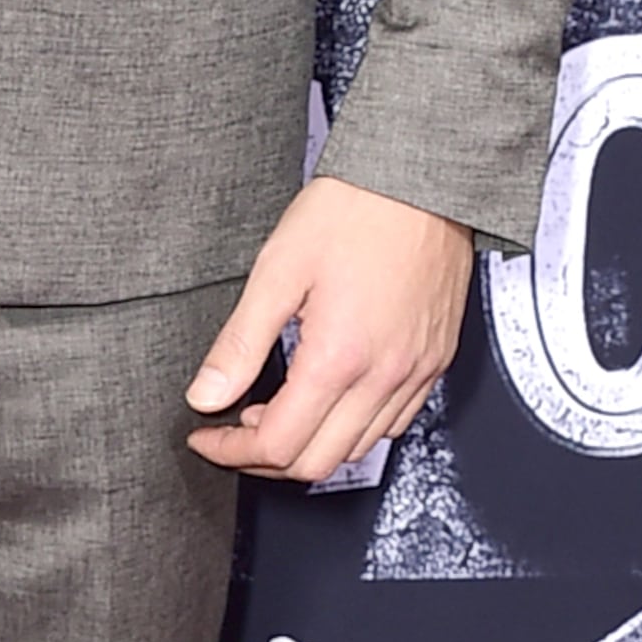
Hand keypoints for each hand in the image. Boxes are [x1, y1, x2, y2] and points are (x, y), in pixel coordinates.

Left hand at [185, 178, 474, 486]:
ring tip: (277, 411)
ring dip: (311, 445)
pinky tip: (329, 397)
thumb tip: (205, 395)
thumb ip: (240, 343)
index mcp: (340, 357)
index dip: (231, 451)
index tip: (205, 436)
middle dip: (265, 460)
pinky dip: (354, 428)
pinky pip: (395, 422)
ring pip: (359, 449)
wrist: (422, 178)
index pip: (278, 444)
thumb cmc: (355, 209)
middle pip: (318, 462)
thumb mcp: (278, 269)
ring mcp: (417, 371)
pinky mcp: (435, 360)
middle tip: (232, 434)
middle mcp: (385, 375)